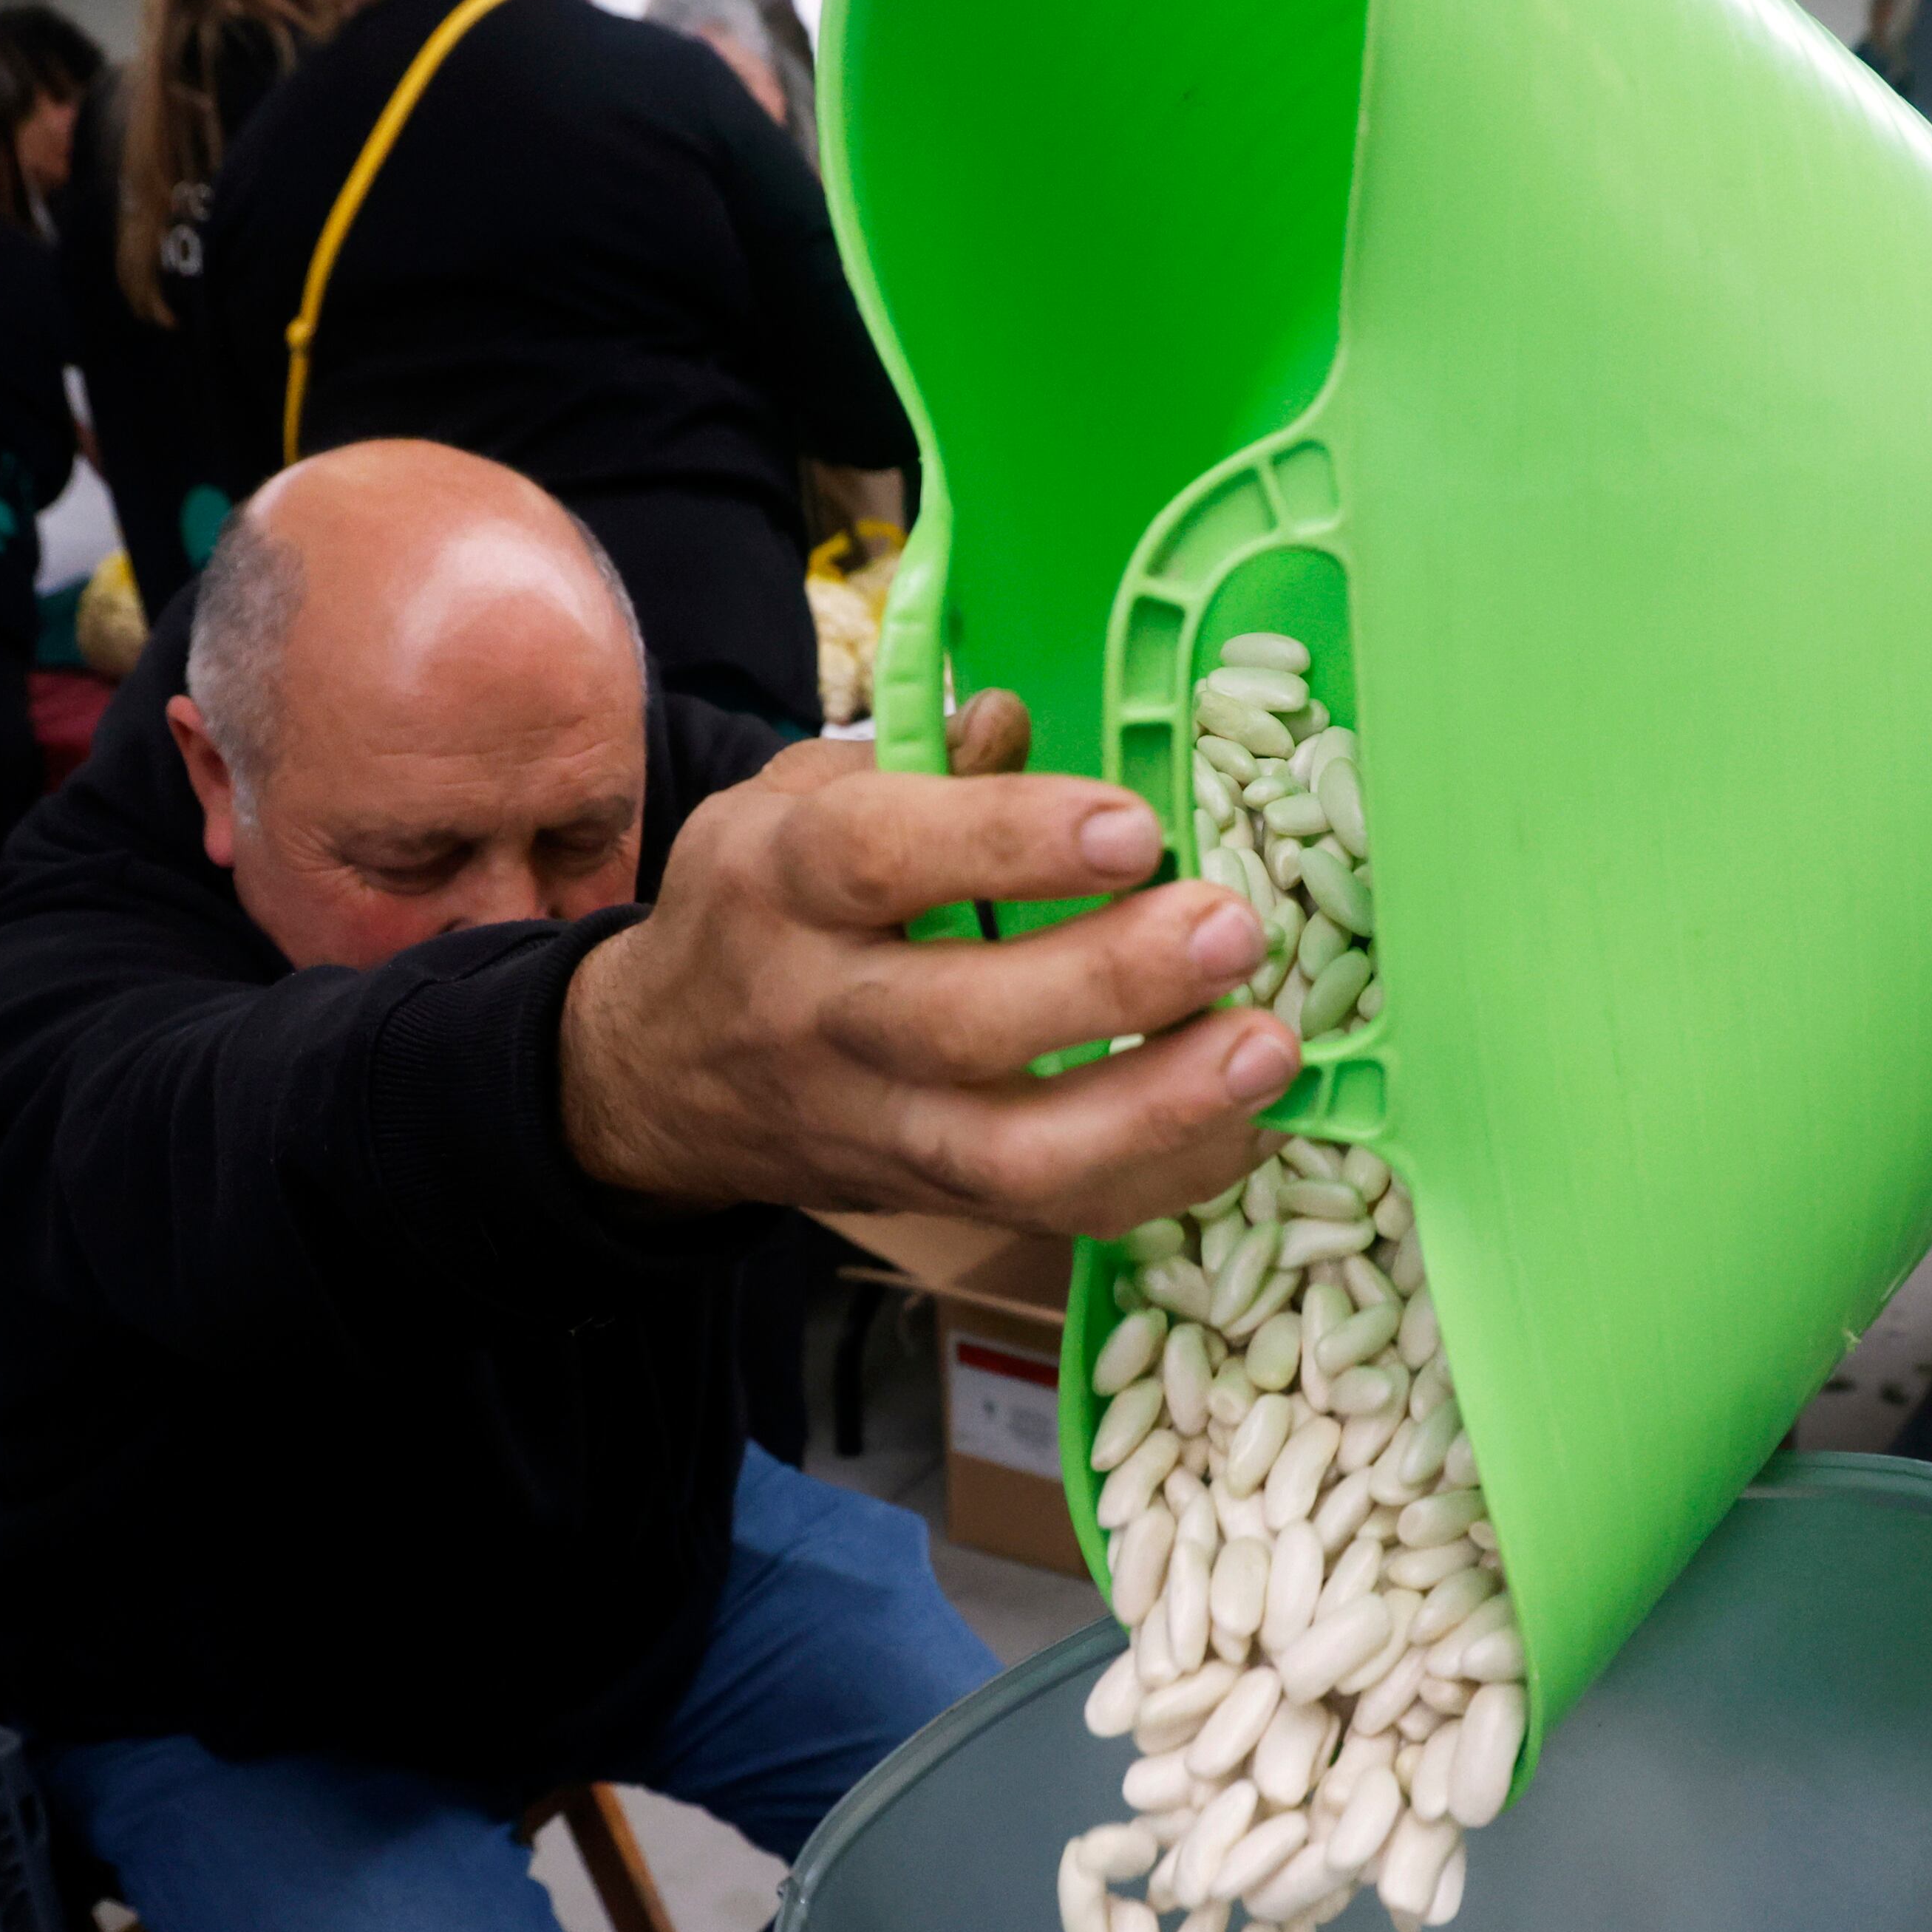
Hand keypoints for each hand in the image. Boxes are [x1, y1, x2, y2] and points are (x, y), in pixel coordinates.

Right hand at [560, 695, 1294, 1235]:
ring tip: (1268, 1050)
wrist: (663, 1079)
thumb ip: (907, 763)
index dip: (1012, 843)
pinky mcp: (934, 1200)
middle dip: (1110, 980)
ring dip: (1155, 1108)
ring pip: (1012, 1152)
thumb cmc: (761, 912)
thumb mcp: (792, 807)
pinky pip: (1058, 1211)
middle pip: (958, 1021)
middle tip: (1232, 930)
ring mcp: (878, 1127)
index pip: (883, 859)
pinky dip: (1164, 1174)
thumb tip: (1011, 720)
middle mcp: (819, 1016)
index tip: (1135, 827)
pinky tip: (1248, 1119)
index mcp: (778, 884)